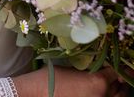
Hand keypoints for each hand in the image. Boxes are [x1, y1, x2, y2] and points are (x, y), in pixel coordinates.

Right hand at [12, 65, 127, 96]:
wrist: (36, 92)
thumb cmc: (51, 78)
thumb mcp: (72, 68)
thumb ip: (89, 69)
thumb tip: (101, 67)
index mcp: (98, 82)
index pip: (116, 73)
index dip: (117, 67)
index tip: (117, 64)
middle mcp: (102, 96)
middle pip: (121, 89)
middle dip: (119, 80)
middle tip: (116, 74)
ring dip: (116, 91)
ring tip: (111, 85)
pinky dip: (106, 96)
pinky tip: (100, 92)